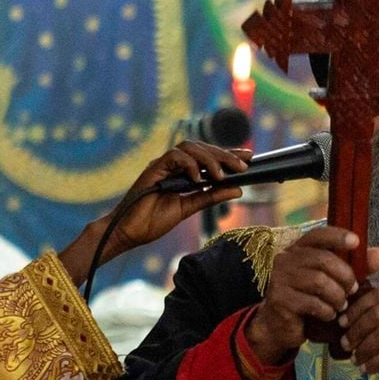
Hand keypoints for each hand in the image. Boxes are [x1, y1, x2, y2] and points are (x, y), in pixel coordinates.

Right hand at [105, 141, 251, 254]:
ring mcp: (162, 165)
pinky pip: (174, 157)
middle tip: (242, 166)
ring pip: (189, 147)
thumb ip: (211, 196)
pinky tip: (198, 178)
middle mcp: (173, 165)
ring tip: (221, 176)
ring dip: (209, 158)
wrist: (129, 233)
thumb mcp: (189, 207)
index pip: (208, 156)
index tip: (249, 156)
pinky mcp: (153, 169)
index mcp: (182, 172)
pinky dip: (189, 164)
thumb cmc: (153, 221)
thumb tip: (238, 190)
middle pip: (202, 148)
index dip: (228, 154)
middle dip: (224, 155)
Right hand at [245, 226, 378, 364]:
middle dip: (344, 276)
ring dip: (337, 296)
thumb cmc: (310, 298)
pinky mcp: (280, 300)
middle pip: (322, 260)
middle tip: (353, 290)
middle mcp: (285, 260)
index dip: (337, 236)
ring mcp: (280, 279)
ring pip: (319, 282)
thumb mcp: (333, 280)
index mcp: (298, 249)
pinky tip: (330, 315)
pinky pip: (313, 303)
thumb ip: (357, 266)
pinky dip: (327, 311)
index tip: (356, 242)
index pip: (317, 235)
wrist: (281, 326)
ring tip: (341, 305)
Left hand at [338, 286, 378, 379]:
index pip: (377, 294)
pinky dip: (376, 363)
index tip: (342, 322)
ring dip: (364, 349)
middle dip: (356, 331)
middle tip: (346, 344)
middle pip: (377, 315)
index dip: (356, 308)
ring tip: (356, 359)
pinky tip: (367, 369)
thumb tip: (354, 315)